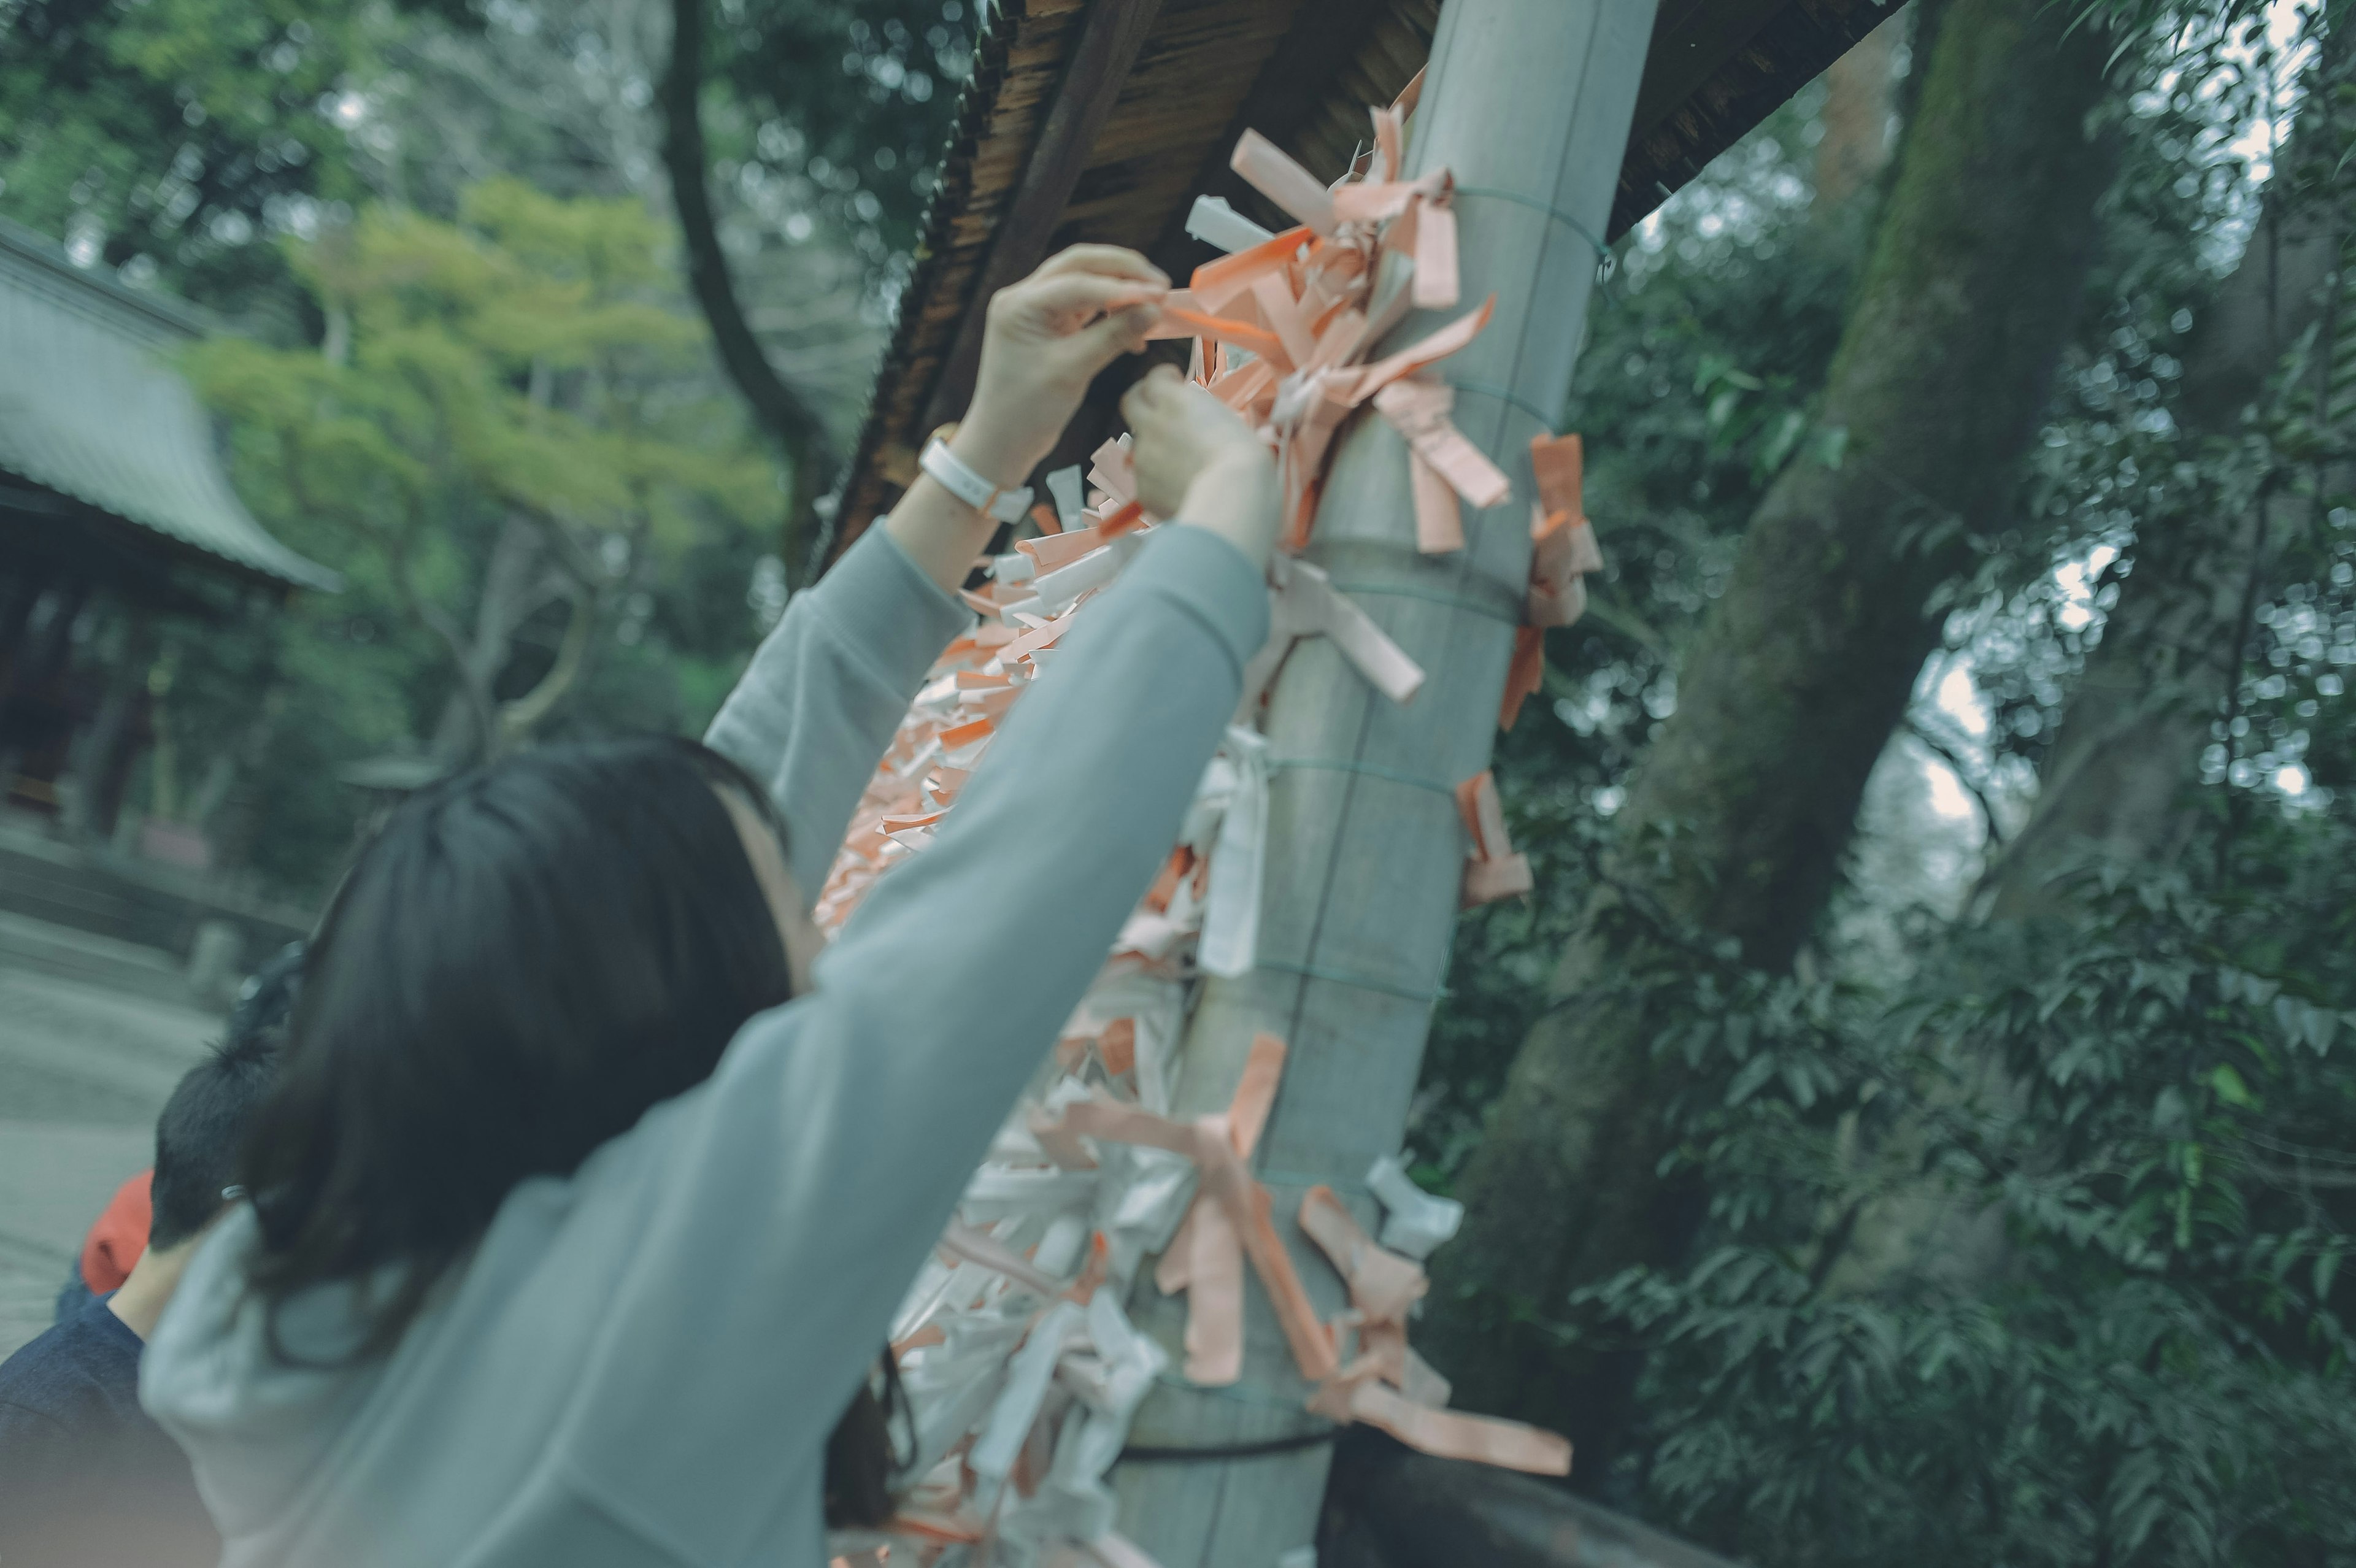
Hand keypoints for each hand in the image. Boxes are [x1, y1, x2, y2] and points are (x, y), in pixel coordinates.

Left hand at [954, 245, 1167, 485]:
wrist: (1004, 441)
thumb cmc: (1027, 410)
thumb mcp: (1073, 370)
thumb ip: (1114, 336)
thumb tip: (1154, 310)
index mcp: (1019, 305)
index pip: (1077, 282)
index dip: (1122, 287)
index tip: (1158, 295)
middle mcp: (1024, 298)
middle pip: (1080, 265)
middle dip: (1123, 271)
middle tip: (1161, 284)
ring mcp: (1036, 310)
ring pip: (1086, 282)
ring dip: (1120, 288)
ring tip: (1155, 302)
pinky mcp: (1049, 325)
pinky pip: (1086, 306)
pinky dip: (1112, 311)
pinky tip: (1135, 327)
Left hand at [1121, 365, 1277, 569]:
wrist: (1233, 500)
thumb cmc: (1244, 460)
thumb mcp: (1229, 420)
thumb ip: (1202, 412)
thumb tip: (1195, 416)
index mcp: (1175, 401)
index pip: (1154, 378)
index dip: (1163, 378)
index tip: (1172, 380)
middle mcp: (1152, 425)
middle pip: (1131, 403)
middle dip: (1141, 399)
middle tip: (1156, 405)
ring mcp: (1144, 458)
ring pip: (1140, 444)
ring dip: (1155, 444)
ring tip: (1181, 460)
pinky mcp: (1143, 489)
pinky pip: (1146, 478)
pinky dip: (1159, 478)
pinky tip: (1181, 486)